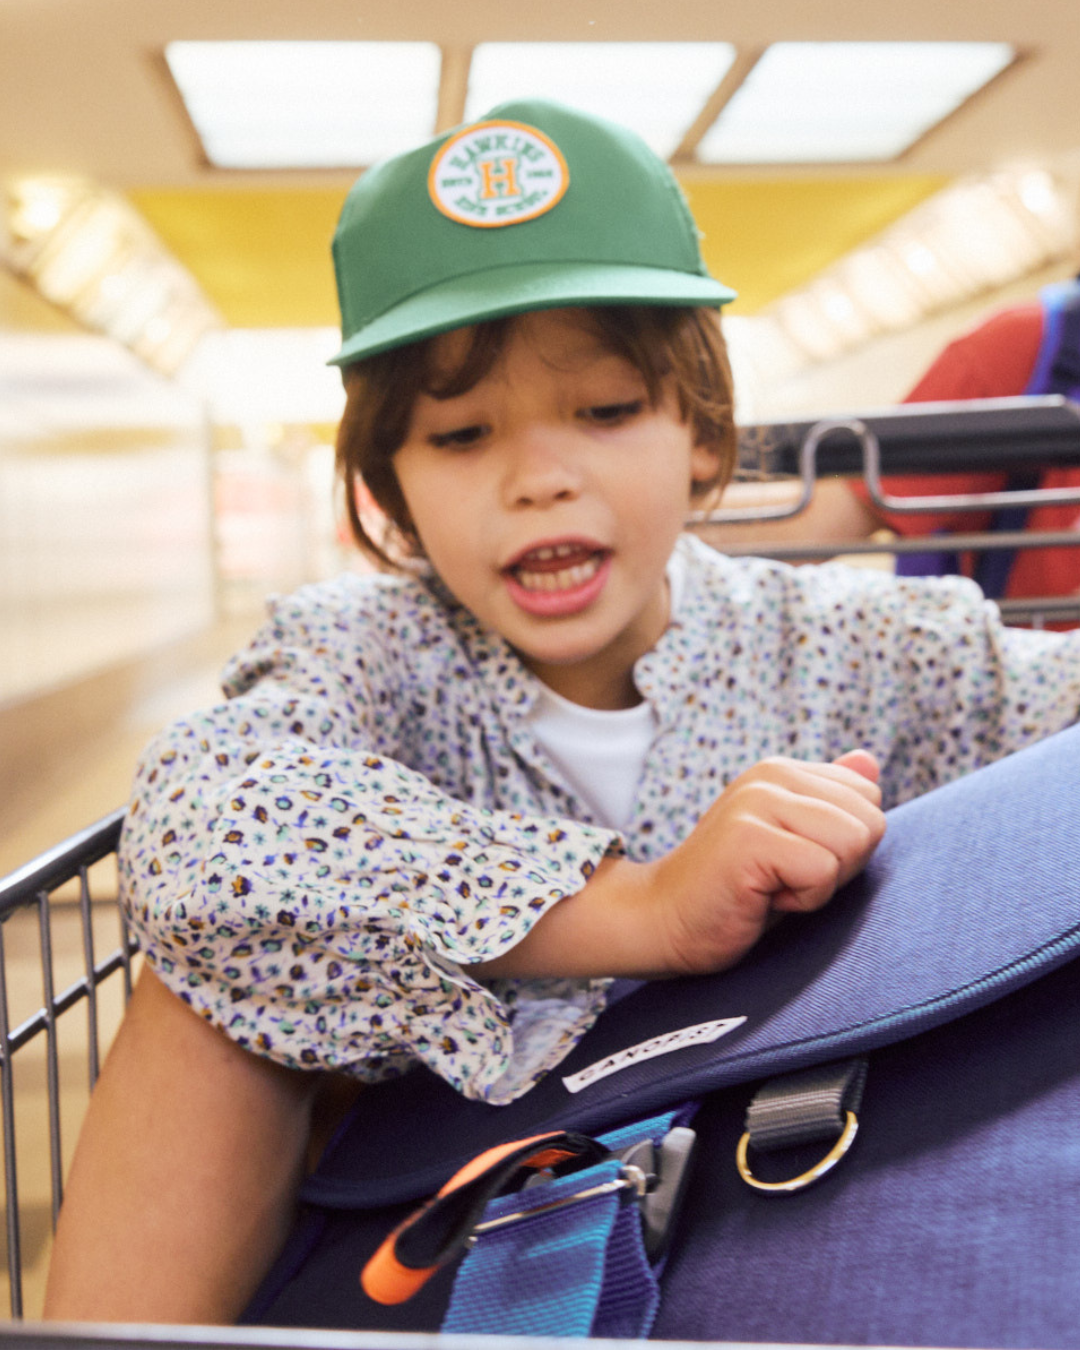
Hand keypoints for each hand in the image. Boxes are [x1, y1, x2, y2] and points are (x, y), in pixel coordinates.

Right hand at [470, 750, 884, 982]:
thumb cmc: (735, 890)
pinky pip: (822, 871)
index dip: (846, 846)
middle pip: (870, 823)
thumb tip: (871, 762)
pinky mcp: (748, 838)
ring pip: (853, 844)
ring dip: (821, 885)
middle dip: (840, 866)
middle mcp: (770, 774)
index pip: (870, 799)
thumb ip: (831, 801)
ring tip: (772, 886)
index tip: (796, 862)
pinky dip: (802, 900)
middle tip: (783, 879)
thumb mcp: (792, 840)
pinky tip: (761, 898)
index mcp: (783, 770)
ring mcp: (756, 802)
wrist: (663, 918)